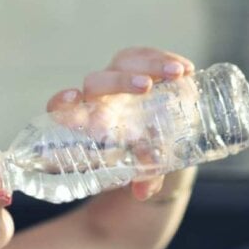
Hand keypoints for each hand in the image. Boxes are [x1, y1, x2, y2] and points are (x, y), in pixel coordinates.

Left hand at [44, 47, 195, 200]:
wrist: (153, 141)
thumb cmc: (134, 156)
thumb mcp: (138, 169)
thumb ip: (142, 178)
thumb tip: (143, 192)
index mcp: (86, 122)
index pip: (61, 108)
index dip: (62, 102)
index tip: (72, 97)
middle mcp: (98, 97)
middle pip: (96, 82)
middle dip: (120, 82)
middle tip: (146, 87)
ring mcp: (118, 78)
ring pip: (124, 62)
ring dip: (150, 65)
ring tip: (177, 75)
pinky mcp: (139, 67)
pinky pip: (147, 56)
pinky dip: (165, 59)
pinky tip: (186, 69)